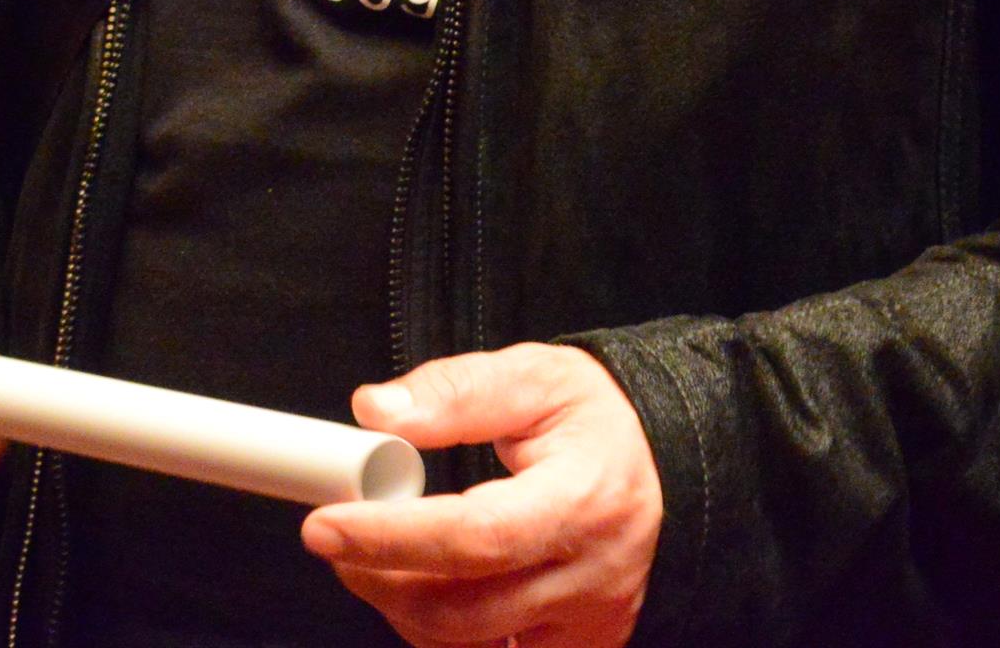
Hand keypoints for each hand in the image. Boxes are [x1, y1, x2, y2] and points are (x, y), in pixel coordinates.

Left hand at [302, 343, 660, 646]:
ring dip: (403, 610)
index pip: (475, 537)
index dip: (391, 537)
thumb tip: (375, 410)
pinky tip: (422, 594)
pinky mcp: (582, 645)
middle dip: (379, 579)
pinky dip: (445, 636)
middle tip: (333, 540)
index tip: (324, 525)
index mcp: (582, 501)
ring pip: (472, 645)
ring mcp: (589, 622)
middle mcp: (590, 576)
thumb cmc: (600, 422)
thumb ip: (455, 391)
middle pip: (464, 609)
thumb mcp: (535, 378)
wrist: (675, 467)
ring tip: (374, 559)